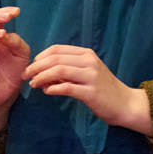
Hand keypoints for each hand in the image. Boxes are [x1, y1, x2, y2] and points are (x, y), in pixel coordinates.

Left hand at [24, 44, 148, 132]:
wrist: (126, 104)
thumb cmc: (103, 89)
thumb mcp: (87, 72)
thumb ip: (68, 69)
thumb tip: (43, 72)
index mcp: (86, 54)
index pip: (57, 49)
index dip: (40, 57)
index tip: (31, 66)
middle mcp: (89, 62)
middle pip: (55, 59)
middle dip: (36, 67)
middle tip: (26, 75)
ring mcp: (91, 77)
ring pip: (58, 71)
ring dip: (41, 77)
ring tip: (33, 84)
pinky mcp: (91, 93)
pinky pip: (66, 88)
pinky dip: (53, 89)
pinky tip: (46, 92)